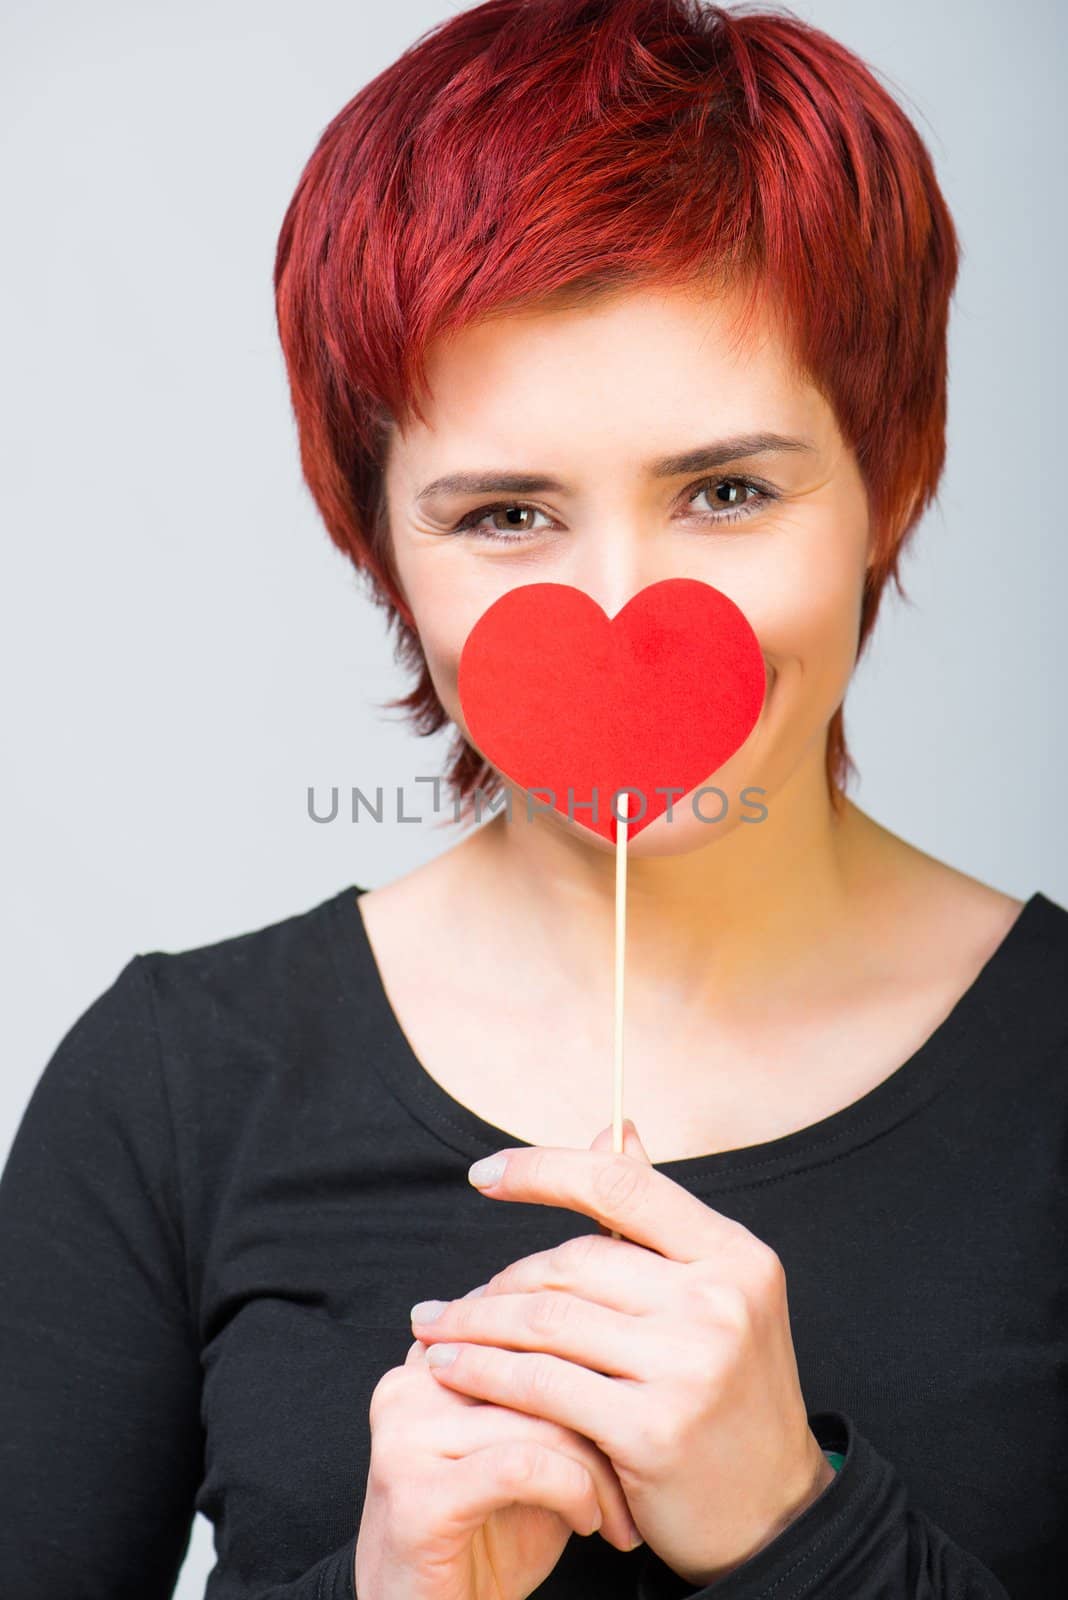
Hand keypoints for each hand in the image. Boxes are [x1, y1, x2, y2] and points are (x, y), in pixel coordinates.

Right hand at [356, 1295, 641, 1599]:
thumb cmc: (489, 1537)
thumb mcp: (532, 1450)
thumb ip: (559, 1393)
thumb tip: (633, 1348)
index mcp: (433, 1358)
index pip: (528, 1318)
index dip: (594, 1356)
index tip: (643, 1398)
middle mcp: (410, 1383)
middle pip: (536, 1360)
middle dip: (603, 1412)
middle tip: (648, 1460)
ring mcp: (405, 1435)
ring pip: (537, 1413)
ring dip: (599, 1467)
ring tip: (620, 1511)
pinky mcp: (415, 1492)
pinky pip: (522, 1466)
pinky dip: (572, 1492)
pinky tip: (589, 1521)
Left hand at [410, 1121, 834, 1587]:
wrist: (774, 1515)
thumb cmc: (731, 1395)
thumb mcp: (715, 1296)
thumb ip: (657, 1220)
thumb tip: (614, 1128)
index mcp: (734, 1255)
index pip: (622, 1187)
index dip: (544, 1170)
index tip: (482, 1175)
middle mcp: (719, 1300)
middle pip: (575, 1262)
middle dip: (502, 1280)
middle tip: (455, 1299)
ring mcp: (690, 1365)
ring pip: (548, 1322)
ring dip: (476, 1323)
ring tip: (435, 1328)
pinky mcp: (654, 1429)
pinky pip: (543, 1385)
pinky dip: (485, 1374)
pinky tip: (451, 1369)